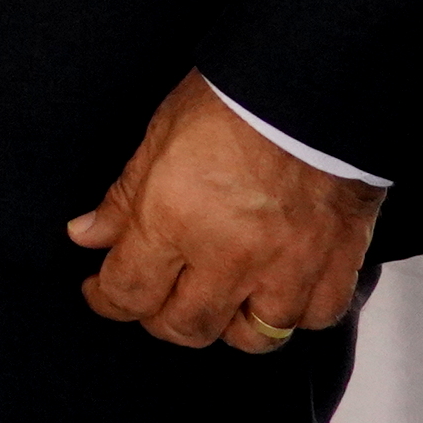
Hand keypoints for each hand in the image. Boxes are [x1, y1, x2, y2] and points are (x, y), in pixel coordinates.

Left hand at [66, 72, 383, 350]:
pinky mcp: (335, 265)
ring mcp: (286, 267)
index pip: (128, 293)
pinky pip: (312, 318)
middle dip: (160, 317)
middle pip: (185, 326)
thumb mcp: (158, 137)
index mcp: (174, 220)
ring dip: (227, 323)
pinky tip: (277, 292)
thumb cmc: (234, 100)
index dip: (107, 299)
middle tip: (155, 295)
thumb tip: (87, 236)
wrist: (315, 86)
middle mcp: (229, 256)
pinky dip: (292, 313)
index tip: (100, 291)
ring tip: (217, 297)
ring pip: (250, 337)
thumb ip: (123, 199)